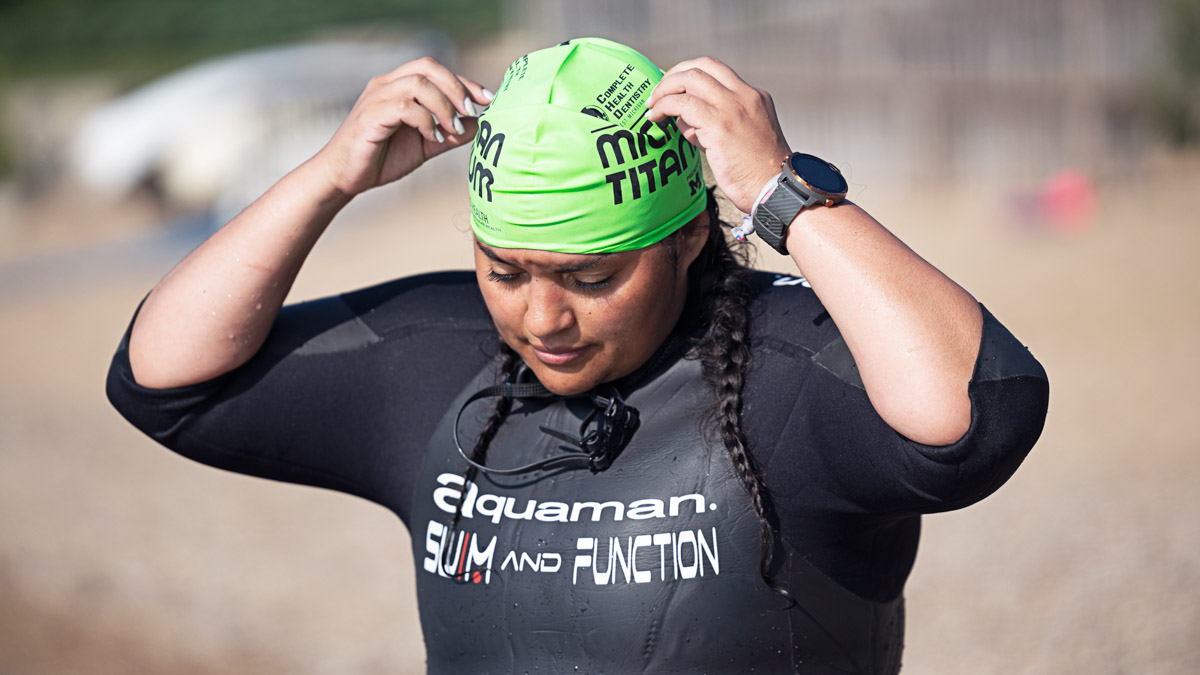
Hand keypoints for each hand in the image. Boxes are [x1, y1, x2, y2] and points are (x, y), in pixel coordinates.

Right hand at [314, 57, 492, 196]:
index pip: (435, 70)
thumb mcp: (425, 145)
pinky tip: (433, 137)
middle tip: (472, 111)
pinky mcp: (371, 116)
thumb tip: (480, 125)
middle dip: (456, 87)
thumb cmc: (381, 158)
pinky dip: (425, 120)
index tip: (487, 100)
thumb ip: (450, 133)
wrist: (345, 178)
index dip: (464, 81)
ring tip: (452, 131)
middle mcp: (386, 85)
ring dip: (443, 107)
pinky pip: (405, 106)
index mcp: (398, 86)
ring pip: (418, 84)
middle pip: (427, 66)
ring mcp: (377, 98)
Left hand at [644, 57, 789, 212]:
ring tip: (651, 106)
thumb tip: (683, 120)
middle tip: (657, 93)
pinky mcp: (720, 125)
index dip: (690, 75)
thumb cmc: (757, 175)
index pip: (717, 72)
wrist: (777, 191)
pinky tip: (655, 118)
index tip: (673, 88)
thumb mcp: (740, 140)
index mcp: (755, 97)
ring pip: (690, 79)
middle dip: (674, 75)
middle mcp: (745, 96)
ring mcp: (733, 108)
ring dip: (665, 89)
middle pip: (703, 65)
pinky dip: (664, 107)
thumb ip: (712, 126)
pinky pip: (683, 104)